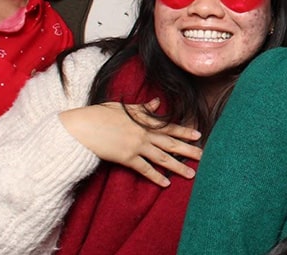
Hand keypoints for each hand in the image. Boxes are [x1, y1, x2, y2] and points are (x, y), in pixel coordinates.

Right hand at [59, 98, 202, 186]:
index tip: (199, 135)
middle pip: (171, 144)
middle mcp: (144, 134)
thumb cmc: (100, 114)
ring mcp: (136, 146)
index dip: (185, 132)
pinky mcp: (126, 158)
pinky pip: (144, 169)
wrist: (82, 127)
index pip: (170, 127)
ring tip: (191, 174)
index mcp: (144, 120)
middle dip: (189, 150)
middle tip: (204, 156)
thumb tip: (157, 102)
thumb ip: (143, 108)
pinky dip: (156, 177)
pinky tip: (166, 184)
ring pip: (162, 158)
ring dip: (178, 166)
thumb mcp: (124, 107)